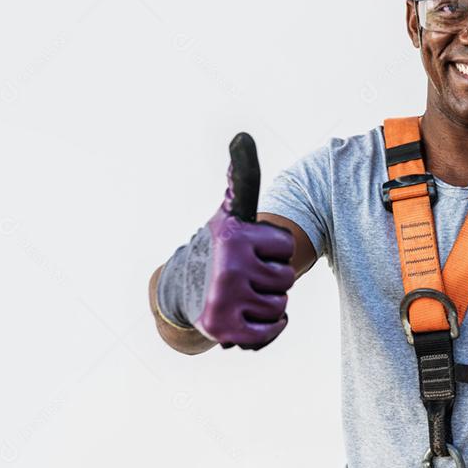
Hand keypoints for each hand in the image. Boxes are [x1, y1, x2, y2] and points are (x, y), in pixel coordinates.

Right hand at [192, 132, 296, 349]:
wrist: (180, 290)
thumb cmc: (217, 247)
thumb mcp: (229, 213)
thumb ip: (242, 178)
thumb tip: (242, 137)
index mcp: (234, 236)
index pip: (286, 246)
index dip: (272, 249)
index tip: (249, 248)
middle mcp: (228, 266)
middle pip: (285, 278)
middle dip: (270, 278)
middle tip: (244, 275)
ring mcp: (225, 299)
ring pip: (279, 305)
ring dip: (267, 303)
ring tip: (242, 294)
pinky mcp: (224, 329)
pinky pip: (271, 330)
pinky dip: (267, 328)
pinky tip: (249, 315)